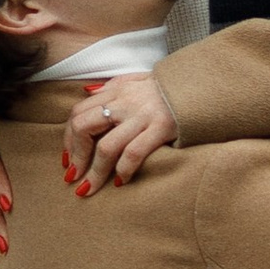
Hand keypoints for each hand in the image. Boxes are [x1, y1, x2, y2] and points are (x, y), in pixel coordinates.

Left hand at [62, 78, 178, 194]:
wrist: (201, 85)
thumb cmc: (166, 89)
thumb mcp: (135, 80)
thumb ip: (111, 88)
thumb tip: (86, 94)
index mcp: (116, 90)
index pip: (78, 112)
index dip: (68, 138)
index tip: (68, 157)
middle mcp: (125, 102)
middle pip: (84, 127)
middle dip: (75, 155)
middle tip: (74, 175)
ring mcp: (142, 116)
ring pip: (106, 146)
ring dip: (94, 172)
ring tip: (89, 188)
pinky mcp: (161, 128)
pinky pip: (133, 153)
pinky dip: (123, 170)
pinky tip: (121, 181)